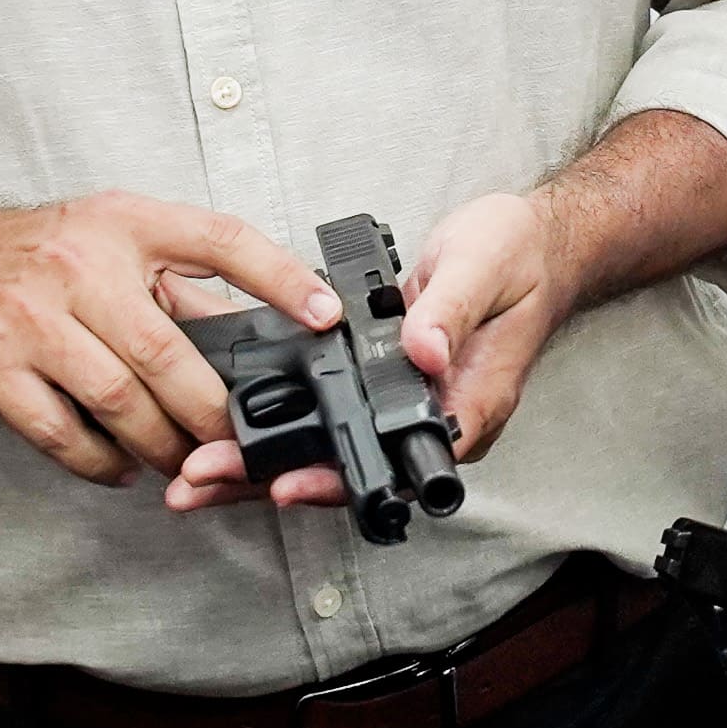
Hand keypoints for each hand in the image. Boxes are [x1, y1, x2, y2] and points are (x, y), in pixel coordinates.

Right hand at [0, 195, 325, 490]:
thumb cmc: (39, 257)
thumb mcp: (113, 242)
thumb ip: (180, 285)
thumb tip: (265, 331)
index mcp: (124, 223)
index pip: (218, 239)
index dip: (280, 276)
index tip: (325, 315)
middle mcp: (78, 265)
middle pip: (166, 354)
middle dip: (212, 412)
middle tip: (237, 442)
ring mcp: (30, 319)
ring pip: (119, 402)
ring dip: (161, 446)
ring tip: (181, 460)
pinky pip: (63, 434)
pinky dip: (101, 461)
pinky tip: (121, 464)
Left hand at [171, 186, 575, 511]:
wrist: (532, 243)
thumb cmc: (518, 257)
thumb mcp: (483, 268)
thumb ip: (449, 311)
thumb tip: (420, 352)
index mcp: (467, 404)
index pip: (399, 466)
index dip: (338, 480)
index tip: (285, 484)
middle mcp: (433, 418)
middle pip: (349, 472)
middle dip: (271, 480)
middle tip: (202, 481)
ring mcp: (406, 406)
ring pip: (330, 453)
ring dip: (262, 464)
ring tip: (193, 474)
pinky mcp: (382, 386)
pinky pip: (328, 419)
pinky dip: (277, 429)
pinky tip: (223, 430)